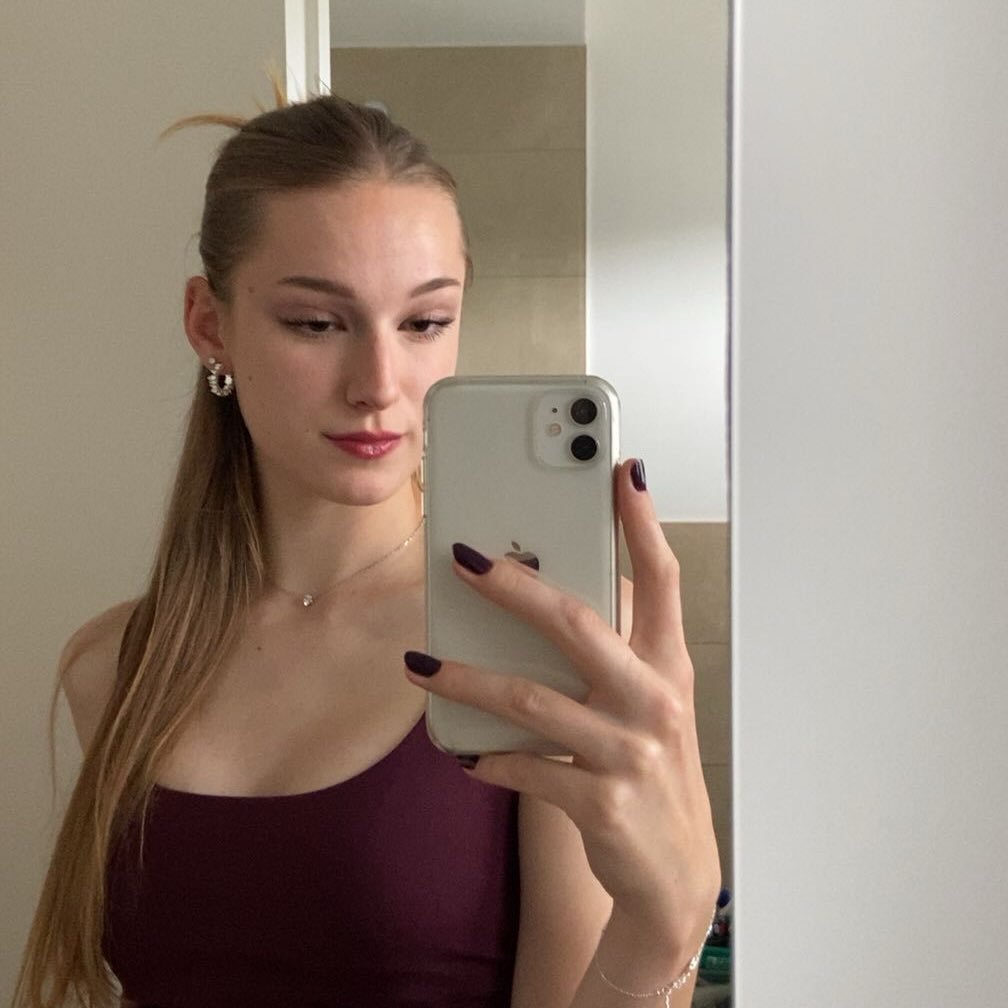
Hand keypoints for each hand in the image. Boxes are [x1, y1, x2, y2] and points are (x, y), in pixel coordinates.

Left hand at [404, 458, 720, 950]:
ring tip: (421, 664)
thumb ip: (614, 650)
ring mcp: (628, 751)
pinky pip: (525, 768)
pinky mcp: (599, 800)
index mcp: (666, 665)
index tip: (621, 472)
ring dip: (467, 679)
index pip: (660, 579)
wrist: (675, 872)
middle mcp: (653, 699)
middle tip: (464, 558)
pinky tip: (461, 751)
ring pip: (531, 699)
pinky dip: (486, 757)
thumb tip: (543, 599)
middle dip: (515, 586)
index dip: (642, 524)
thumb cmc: (651, 768)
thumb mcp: (649, 702)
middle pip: (577, 623)